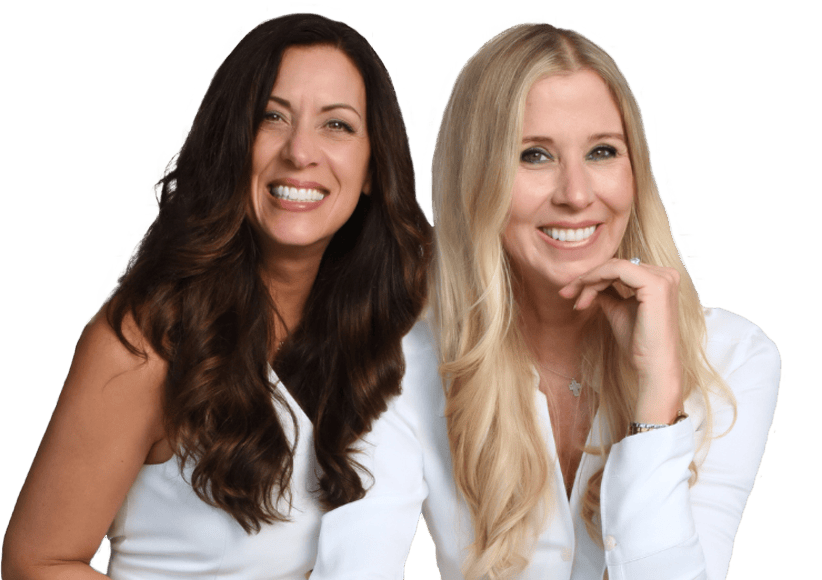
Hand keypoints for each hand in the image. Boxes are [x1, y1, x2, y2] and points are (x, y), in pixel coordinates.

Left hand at [559, 258, 683, 423]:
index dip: (593, 278)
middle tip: (566, 293)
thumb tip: (589, 282)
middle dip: (587, 279)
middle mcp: (666, 274)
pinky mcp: (655, 284)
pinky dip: (595, 280)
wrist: (652, 365)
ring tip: (577, 301)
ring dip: (589, 282)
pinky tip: (584, 297)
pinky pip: (617, 271)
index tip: (570, 292)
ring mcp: (663, 277)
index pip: (620, 269)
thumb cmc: (638, 342)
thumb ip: (607, 292)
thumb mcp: (617, 309)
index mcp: (660, 278)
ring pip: (613, 267)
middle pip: (615, 265)